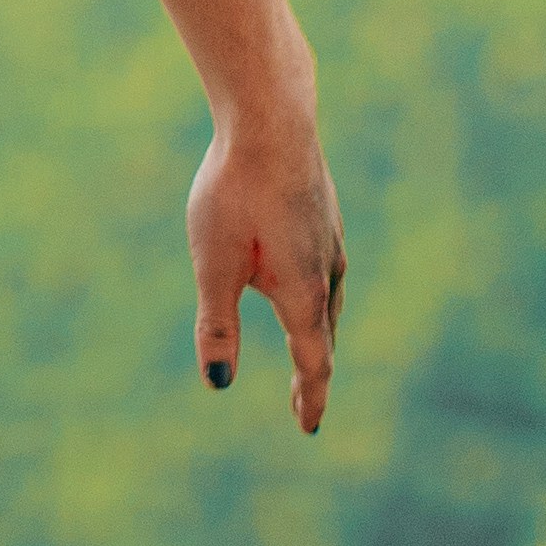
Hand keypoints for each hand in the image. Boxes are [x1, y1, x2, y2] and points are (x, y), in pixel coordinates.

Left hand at [188, 114, 345, 438]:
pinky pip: (326, 268)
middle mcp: (327, 270)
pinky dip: (318, 295)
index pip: (314, 362)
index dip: (310, 398)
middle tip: (303, 404)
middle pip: (324, 334)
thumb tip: (217, 382)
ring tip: (308, 350)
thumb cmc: (235, 191)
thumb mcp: (214, 263)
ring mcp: (331, 238)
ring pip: (328, 299)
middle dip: (313, 370)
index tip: (307, 427)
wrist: (271, 118)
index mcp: (304, 292)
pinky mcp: (324, 212)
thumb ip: (216, 324)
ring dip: (318, 332)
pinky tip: (307, 280)